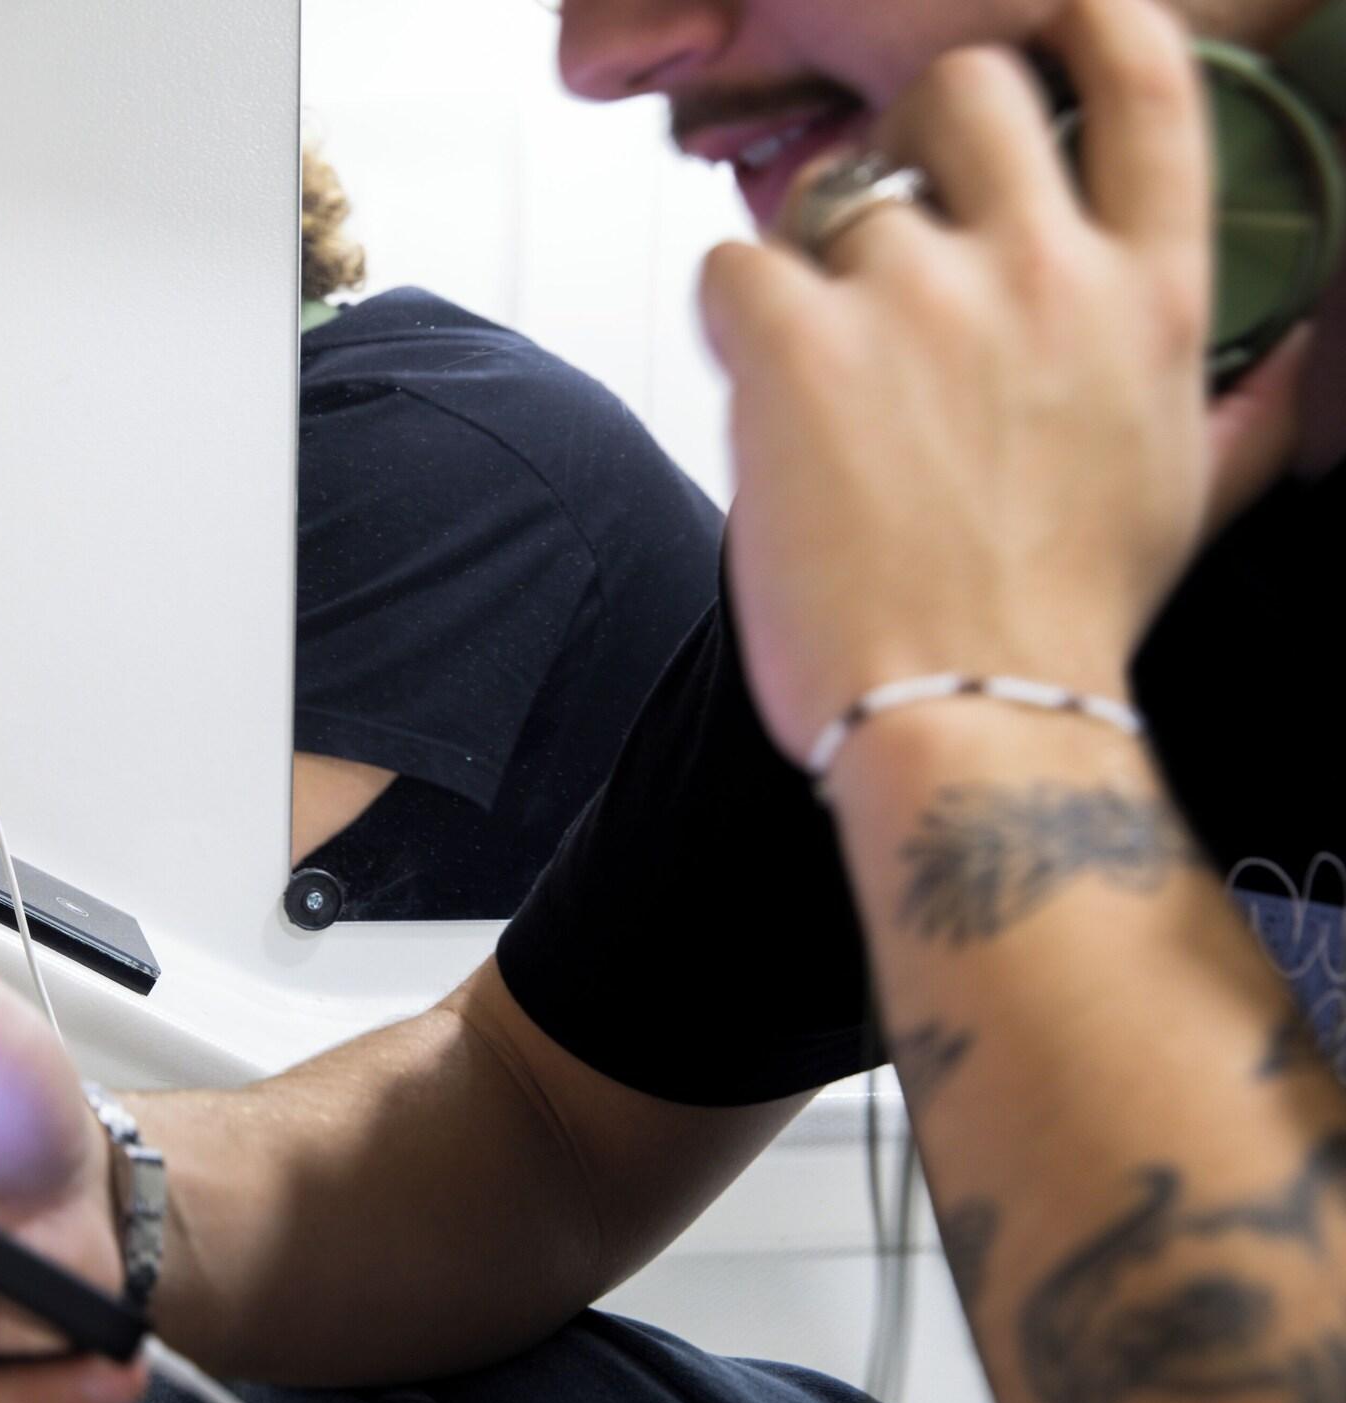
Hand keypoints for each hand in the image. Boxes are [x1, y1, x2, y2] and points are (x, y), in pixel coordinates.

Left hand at [698, 0, 1309, 767]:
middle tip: (881, 203)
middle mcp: (1043, 270)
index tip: (1053, 23)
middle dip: (914, 125)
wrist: (968, 714)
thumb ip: (1239, 406)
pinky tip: (758, 390)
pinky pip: (734, 261)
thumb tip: (1296, 353)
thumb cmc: (1063, 623)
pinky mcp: (800, 339)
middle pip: (965, 86)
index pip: (1145, 83)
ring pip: (832, 199)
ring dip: (814, 269)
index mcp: (1149, 296)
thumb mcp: (1184, 497)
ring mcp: (917, 295)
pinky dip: (733, 316)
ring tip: (819, 381)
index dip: (1092, 24)